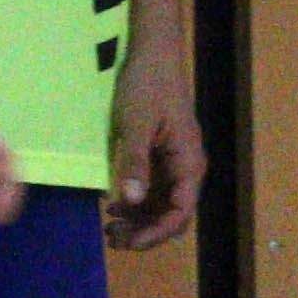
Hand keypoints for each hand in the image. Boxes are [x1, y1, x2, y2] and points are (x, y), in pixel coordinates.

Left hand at [104, 56, 208, 251]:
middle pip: (172, 216)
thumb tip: (131, 200)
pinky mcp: (159, 159)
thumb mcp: (136, 123)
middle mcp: (185, 170)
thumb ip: (134, 162)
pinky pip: (151, 193)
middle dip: (145, 233)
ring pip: (161, 208)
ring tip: (109, 228)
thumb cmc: (148, 85)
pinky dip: (135, 205)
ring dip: (139, 222)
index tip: (129, 242)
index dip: (156, 233)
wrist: (152, 55)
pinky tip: (112, 206)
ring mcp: (173, 166)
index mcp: (189, 163)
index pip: (180, 213)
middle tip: (113, 238)